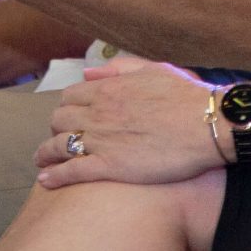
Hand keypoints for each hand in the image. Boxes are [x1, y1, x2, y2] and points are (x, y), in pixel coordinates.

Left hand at [32, 58, 225, 187]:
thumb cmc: (188, 96)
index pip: (70, 96)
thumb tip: (88, 73)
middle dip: (56, 129)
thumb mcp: (154, 69)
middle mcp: (99, 112)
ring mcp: (102, 140)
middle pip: (59, 120)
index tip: (71, 118)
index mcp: (109, 88)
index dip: (67, 108)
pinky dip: (55, 176)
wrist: (208, 124)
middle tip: (59, 140)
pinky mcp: (110, 166)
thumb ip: (119, 69)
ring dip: (46, 154)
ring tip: (43, 163)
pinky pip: (71, 171)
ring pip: (58, 145)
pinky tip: (46, 182)